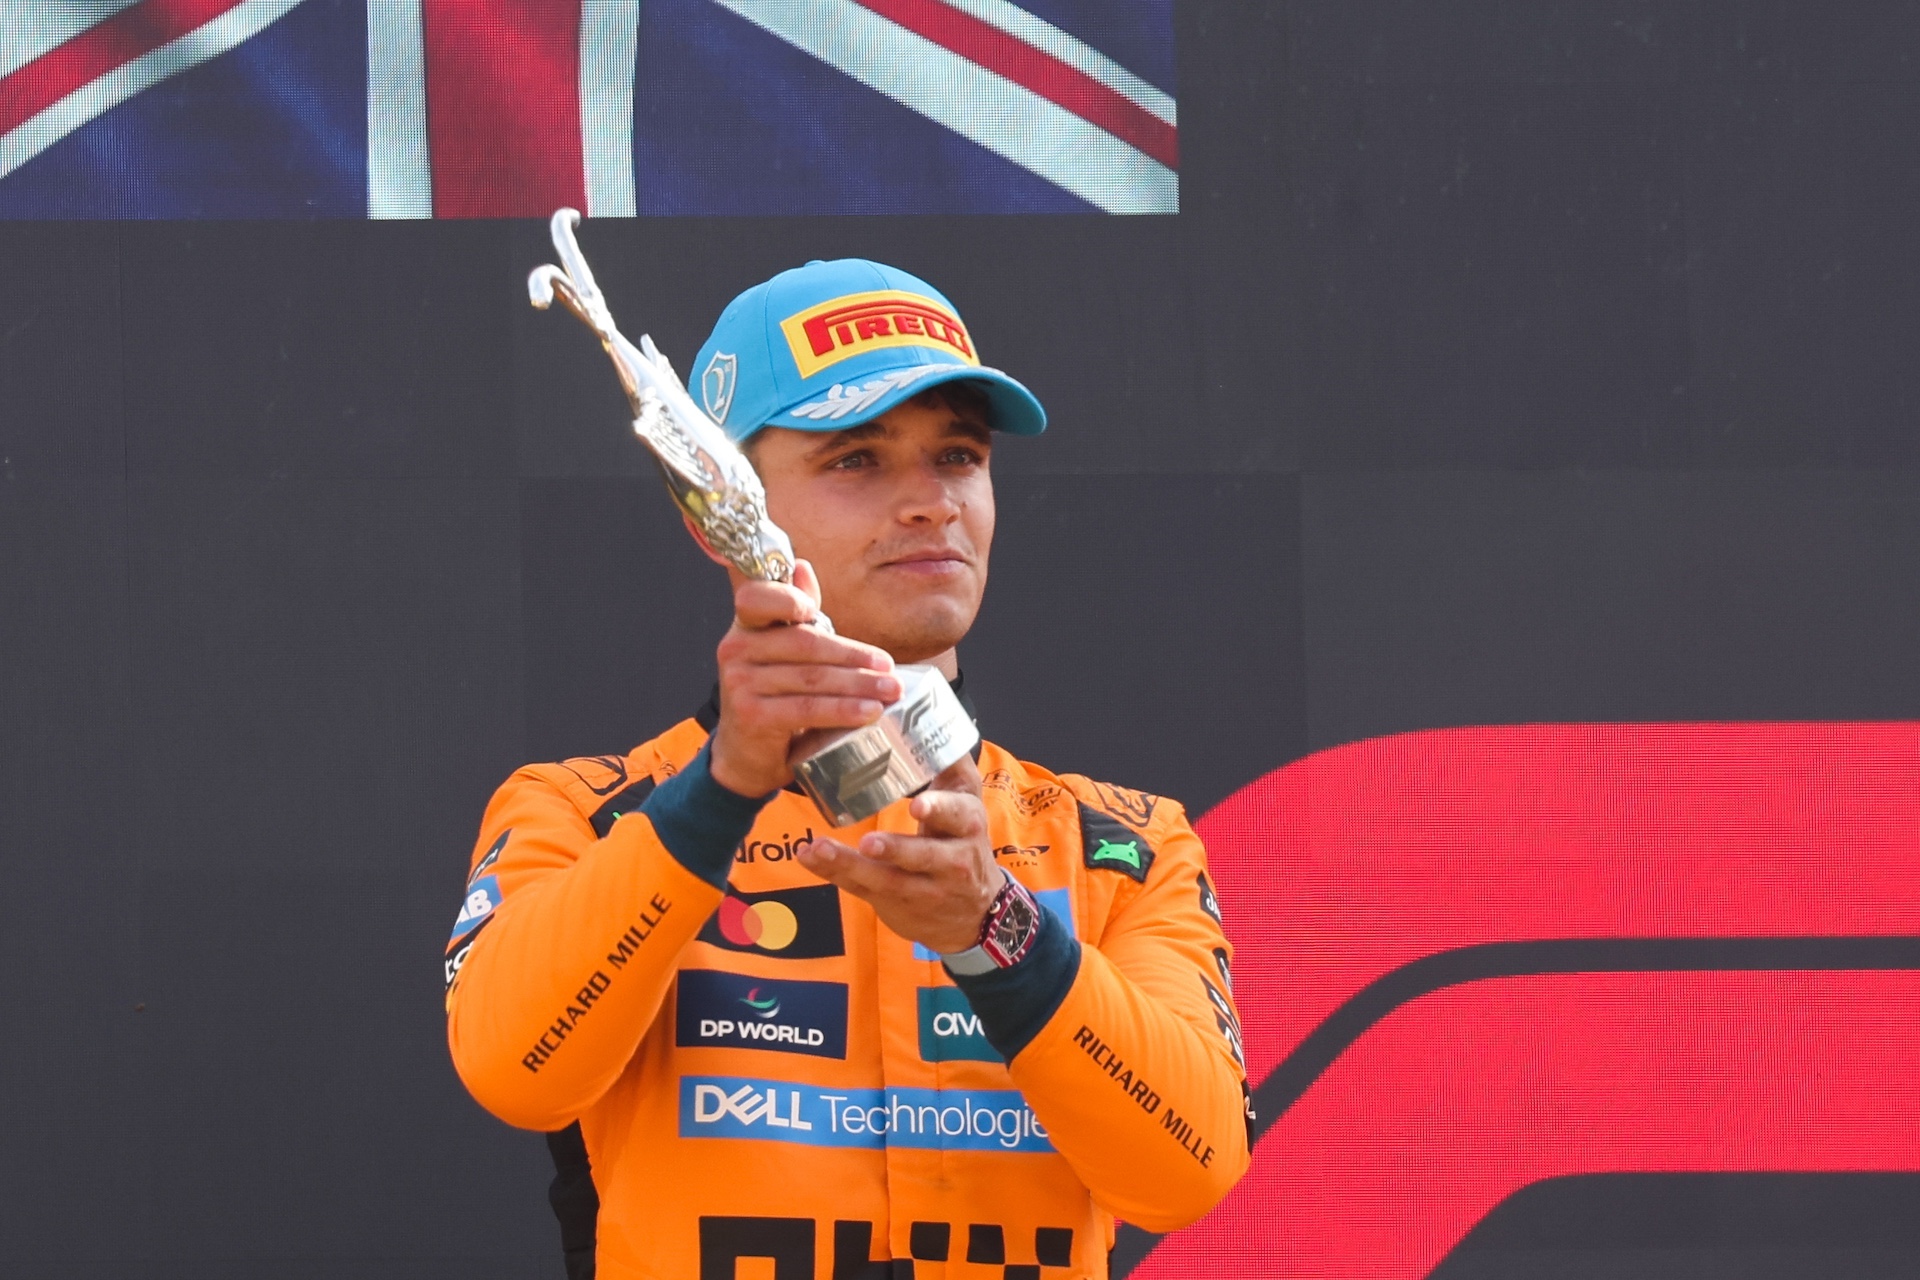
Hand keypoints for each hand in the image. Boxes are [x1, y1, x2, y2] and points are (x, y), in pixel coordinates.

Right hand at [708, 560, 900, 796]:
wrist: (749, 752)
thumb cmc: (775, 694)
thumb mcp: (785, 650)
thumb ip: (797, 612)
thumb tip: (802, 567)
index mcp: (746, 625)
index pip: (757, 597)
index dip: (787, 598)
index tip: (815, 610)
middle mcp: (736, 649)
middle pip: (804, 643)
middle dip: (853, 655)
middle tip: (889, 667)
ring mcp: (740, 683)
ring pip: (811, 677)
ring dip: (857, 684)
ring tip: (890, 691)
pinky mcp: (752, 715)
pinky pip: (807, 708)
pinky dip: (843, 710)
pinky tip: (869, 712)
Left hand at [796, 756, 1002, 954]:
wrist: (974, 912)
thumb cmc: (961, 842)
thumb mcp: (966, 804)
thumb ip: (949, 766)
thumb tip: (933, 711)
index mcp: (967, 824)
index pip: (958, 816)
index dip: (940, 810)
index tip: (918, 803)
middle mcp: (952, 860)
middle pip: (924, 855)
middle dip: (897, 849)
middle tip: (870, 842)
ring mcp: (924, 888)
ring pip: (888, 879)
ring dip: (851, 865)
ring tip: (821, 848)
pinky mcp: (896, 903)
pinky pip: (861, 888)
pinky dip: (832, 872)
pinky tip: (808, 857)